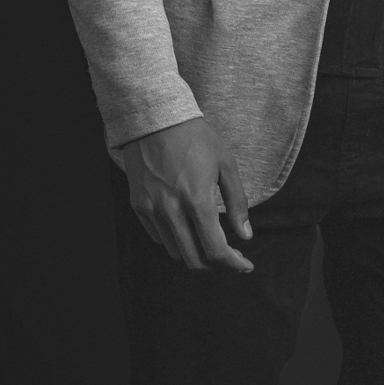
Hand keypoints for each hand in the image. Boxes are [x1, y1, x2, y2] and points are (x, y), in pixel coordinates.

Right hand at [123, 117, 253, 272]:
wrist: (156, 119)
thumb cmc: (196, 138)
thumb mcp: (226, 164)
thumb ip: (237, 202)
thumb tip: (246, 235)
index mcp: (197, 201)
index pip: (215, 250)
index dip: (233, 264)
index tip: (245, 265)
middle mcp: (172, 211)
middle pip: (193, 259)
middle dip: (216, 265)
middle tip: (230, 258)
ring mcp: (151, 210)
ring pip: (174, 251)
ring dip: (194, 253)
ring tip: (208, 241)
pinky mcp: (138, 206)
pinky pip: (157, 236)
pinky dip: (174, 240)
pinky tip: (186, 227)